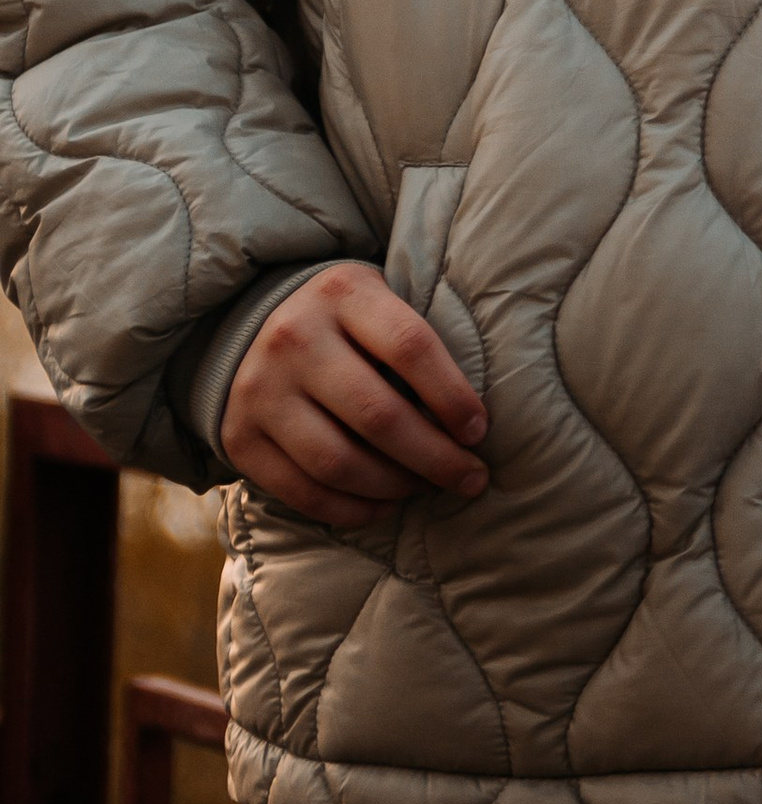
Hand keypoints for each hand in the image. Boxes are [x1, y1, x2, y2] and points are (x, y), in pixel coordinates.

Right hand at [223, 261, 488, 529]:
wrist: (248, 323)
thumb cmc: (343, 318)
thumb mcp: (377, 299)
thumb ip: (416, 341)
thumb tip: (473, 420)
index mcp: (342, 293)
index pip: (410, 346)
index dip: (452, 396)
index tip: (479, 431)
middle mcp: (295, 338)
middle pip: (378, 415)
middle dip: (436, 457)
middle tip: (471, 478)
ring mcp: (260, 390)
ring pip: (339, 462)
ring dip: (395, 487)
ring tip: (426, 488)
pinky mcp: (239, 438)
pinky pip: (302, 491)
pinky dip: (350, 510)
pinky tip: (383, 506)